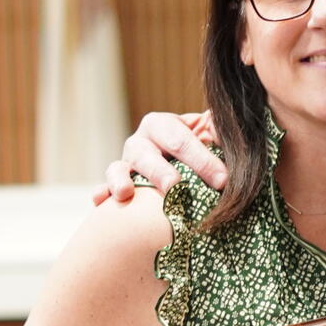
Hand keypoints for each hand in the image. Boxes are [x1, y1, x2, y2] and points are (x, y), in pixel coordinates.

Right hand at [92, 110, 225, 203]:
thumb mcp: (211, 137)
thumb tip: (224, 135)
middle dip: (161, 171)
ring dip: (121, 180)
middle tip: (174, 186)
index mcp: (163, 124)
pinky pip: (103, 189)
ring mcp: (125, 164)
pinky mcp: (115, 186)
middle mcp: (141, 142)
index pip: (181, 140)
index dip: (202, 159)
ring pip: (119, 169)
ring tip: (125, 193)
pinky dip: (101, 194)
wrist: (184, 169)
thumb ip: (218, 133)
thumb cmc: (201, 152)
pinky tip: (100, 200)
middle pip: (147, 154)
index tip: (222, 180)